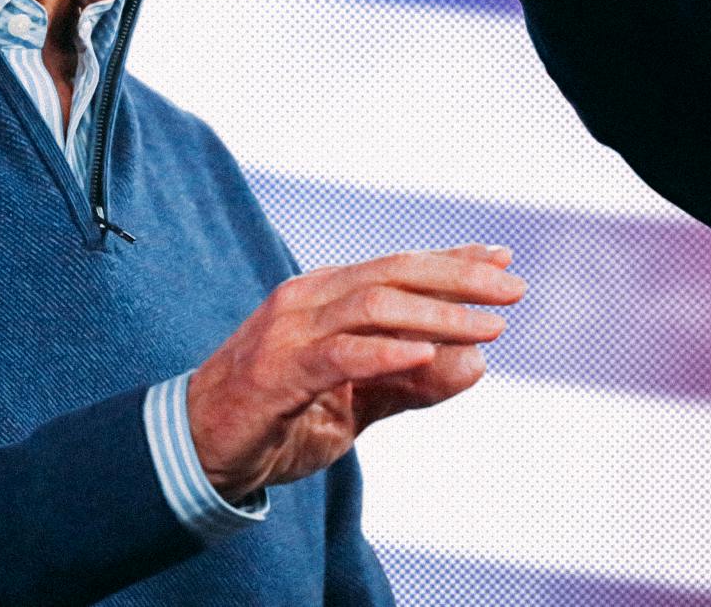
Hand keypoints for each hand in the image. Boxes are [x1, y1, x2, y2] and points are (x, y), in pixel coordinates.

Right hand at [184, 245, 523, 500]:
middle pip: (394, 272)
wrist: (198, 452)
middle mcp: (308, 299)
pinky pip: (339, 355)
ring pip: (374, 306)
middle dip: (459, 277)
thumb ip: (412, 384)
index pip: (399, 266)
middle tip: (512, 290)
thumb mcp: (357, 402)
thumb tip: (476, 365)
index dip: (453, 259)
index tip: (503, 257)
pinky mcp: (277, 372)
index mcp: (326, 294)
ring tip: (487, 329)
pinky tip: (426, 355)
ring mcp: (289, 332)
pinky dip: (386, 352)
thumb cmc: (278, 419)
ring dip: (438, 315)